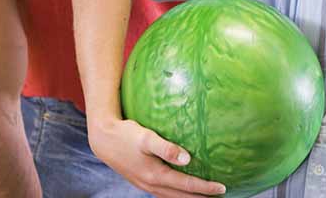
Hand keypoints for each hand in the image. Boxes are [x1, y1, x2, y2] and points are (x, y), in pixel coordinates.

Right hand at [89, 117, 225, 196]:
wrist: (103, 140)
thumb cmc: (126, 135)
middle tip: (219, 196)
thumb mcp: (146, 138)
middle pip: (181, 196)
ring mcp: (146, 184)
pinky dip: (177, 193)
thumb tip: (188, 158)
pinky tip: (182, 188)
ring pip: (172, 197)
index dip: (205, 188)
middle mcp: (151, 184)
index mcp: (155, 175)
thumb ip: (166, 148)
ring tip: (204, 196)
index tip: (222, 188)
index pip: (186, 185)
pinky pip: (164, 192)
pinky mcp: (142, 180)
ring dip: (189, 197)